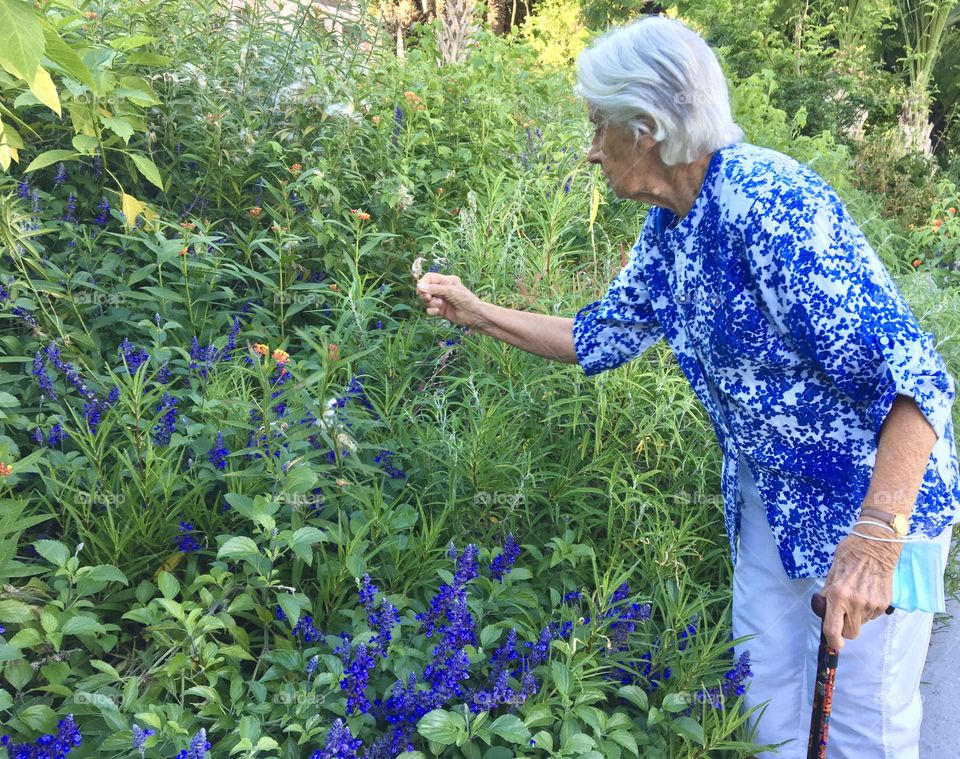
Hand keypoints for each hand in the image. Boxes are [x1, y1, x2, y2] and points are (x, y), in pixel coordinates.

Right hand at [415, 274, 486, 329]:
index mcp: (446, 281)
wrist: (473, 315)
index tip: (420, 289)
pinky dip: (431, 310)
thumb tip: (419, 286)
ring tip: (440, 305)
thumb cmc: (465, 299)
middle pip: (425, 289)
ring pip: (427, 300)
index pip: (429, 278)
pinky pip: (429, 309)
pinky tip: (438, 312)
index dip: (423, 283)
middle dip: (425, 294)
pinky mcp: (440, 310)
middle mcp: (442, 289)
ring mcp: (441, 300)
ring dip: (431, 303)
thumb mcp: (449, 291)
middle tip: (428, 298)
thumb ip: (434, 289)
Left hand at [820, 523, 901, 649]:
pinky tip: (867, 592)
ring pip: (862, 623)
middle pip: (851, 632)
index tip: (834, 644)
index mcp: (839, 595)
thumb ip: (827, 596)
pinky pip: (872, 615)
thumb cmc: (849, 557)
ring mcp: (872, 604)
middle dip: (845, 627)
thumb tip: (824, 613)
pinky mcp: (884, 603)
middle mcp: (856, 603)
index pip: (834, 628)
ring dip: (857, 616)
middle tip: (843, 614)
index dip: (833, 641)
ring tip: (857, 594)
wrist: (875, 547)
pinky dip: (867, 609)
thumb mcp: (831, 575)